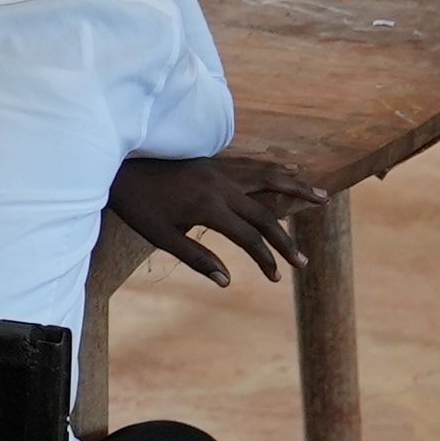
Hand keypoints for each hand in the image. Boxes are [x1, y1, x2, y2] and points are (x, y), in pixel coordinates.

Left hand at [107, 155, 325, 286]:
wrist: (117, 166)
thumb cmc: (136, 205)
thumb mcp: (161, 237)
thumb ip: (197, 258)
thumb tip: (228, 281)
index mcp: (208, 207)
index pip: (249, 237)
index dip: (265, 259)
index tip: (276, 278)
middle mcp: (220, 185)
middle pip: (265, 212)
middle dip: (286, 238)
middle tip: (305, 261)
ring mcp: (218, 169)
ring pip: (267, 177)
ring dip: (296, 187)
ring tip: (323, 196)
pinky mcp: (212, 159)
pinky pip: (252, 163)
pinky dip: (274, 168)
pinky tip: (289, 168)